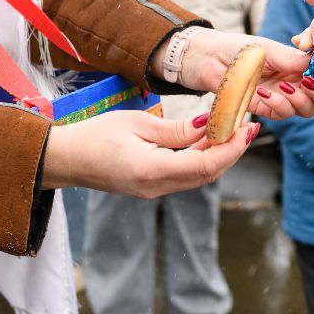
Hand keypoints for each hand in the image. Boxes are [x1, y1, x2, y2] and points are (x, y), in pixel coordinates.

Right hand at [42, 110, 257, 198]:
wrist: (65, 159)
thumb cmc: (95, 135)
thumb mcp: (137, 123)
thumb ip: (178, 129)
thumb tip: (211, 125)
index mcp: (153, 170)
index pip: (205, 164)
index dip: (232, 148)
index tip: (248, 129)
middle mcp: (157, 187)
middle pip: (207, 173)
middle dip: (231, 151)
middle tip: (246, 125)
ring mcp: (154, 190)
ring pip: (198, 175)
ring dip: (217, 154)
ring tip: (231, 128)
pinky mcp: (151, 187)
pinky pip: (184, 174)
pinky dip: (200, 158)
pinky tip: (206, 138)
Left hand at [175, 27, 313, 119]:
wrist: (210, 60)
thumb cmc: (238, 49)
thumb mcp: (268, 49)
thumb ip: (293, 59)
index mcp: (296, 64)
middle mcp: (293, 82)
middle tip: (306, 83)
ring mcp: (281, 97)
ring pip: (306, 110)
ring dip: (298, 99)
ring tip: (282, 87)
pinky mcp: (266, 109)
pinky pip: (284, 114)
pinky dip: (279, 104)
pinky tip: (265, 93)